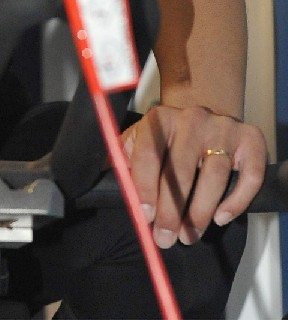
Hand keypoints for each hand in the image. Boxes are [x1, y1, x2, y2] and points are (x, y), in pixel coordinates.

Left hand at [122, 104, 266, 247]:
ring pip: (214, 175)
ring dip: (200, 212)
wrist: (202, 120)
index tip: (145, 216)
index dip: (145, 187)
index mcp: (159, 119)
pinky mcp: (250, 140)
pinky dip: (236, 200)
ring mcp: (223, 128)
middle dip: (172, 210)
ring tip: (189, 235)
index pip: (149, 154)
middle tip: (166, 238)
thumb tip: (106, 188)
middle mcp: (192, 118)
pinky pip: (249, 175)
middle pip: (181, 169)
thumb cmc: (167, 141)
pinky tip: (221, 217)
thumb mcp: (138, 143)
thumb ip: (122, 163)